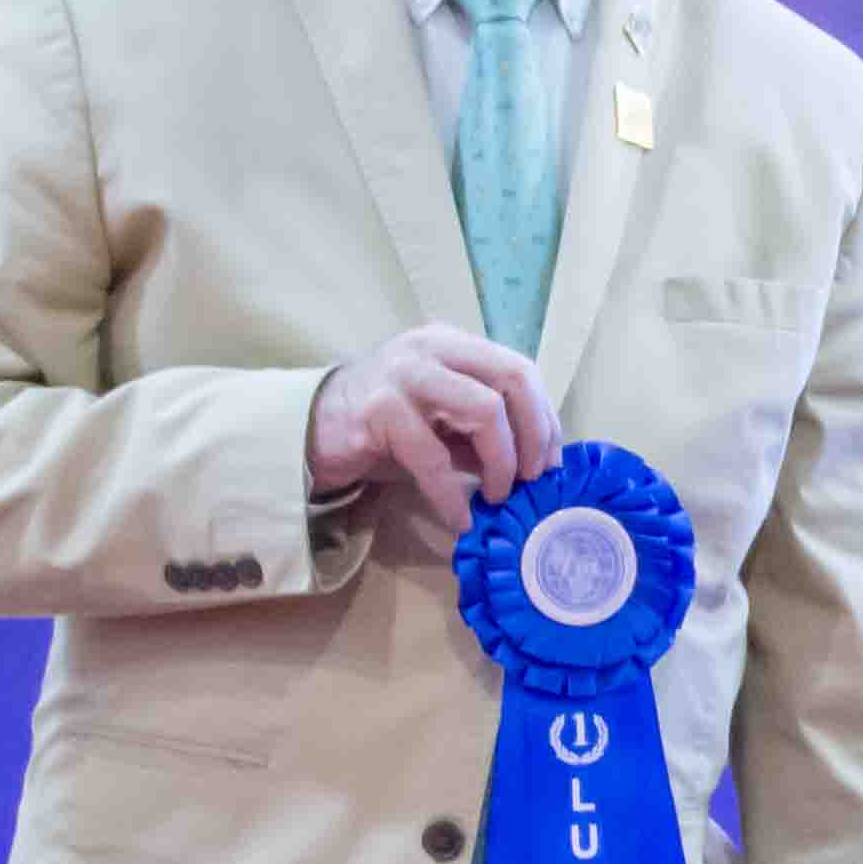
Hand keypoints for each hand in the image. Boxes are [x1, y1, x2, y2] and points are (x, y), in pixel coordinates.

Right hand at [307, 327, 553, 557]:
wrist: (311, 429)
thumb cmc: (384, 428)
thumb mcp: (444, 424)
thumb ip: (485, 433)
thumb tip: (536, 467)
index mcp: (454, 345)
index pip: (519, 370)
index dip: (545, 419)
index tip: (551, 464)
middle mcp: (432, 348)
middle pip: (512, 379)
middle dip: (535, 435)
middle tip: (534, 480)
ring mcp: (405, 374)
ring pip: (484, 409)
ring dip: (502, 462)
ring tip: (498, 496)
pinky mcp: (379, 410)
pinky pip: (434, 458)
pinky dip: (453, 495)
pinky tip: (460, 519)